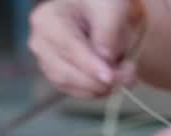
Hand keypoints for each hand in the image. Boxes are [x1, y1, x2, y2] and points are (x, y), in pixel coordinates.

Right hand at [28, 0, 144, 97]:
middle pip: (67, 73)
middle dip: (100, 80)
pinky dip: (98, 91)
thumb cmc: (100, 5)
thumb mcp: (109, 9)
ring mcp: (47, 63)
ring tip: (125, 75)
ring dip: (102, 87)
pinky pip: (78, 92)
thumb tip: (105, 60)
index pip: (69, 50)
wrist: (97, 12)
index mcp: (47, 21)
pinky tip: (113, 81)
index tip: (111, 77)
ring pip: (73, 86)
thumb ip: (107, 33)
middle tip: (129, 76)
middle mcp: (41, 44)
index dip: (91, 66)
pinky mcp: (59, 77)